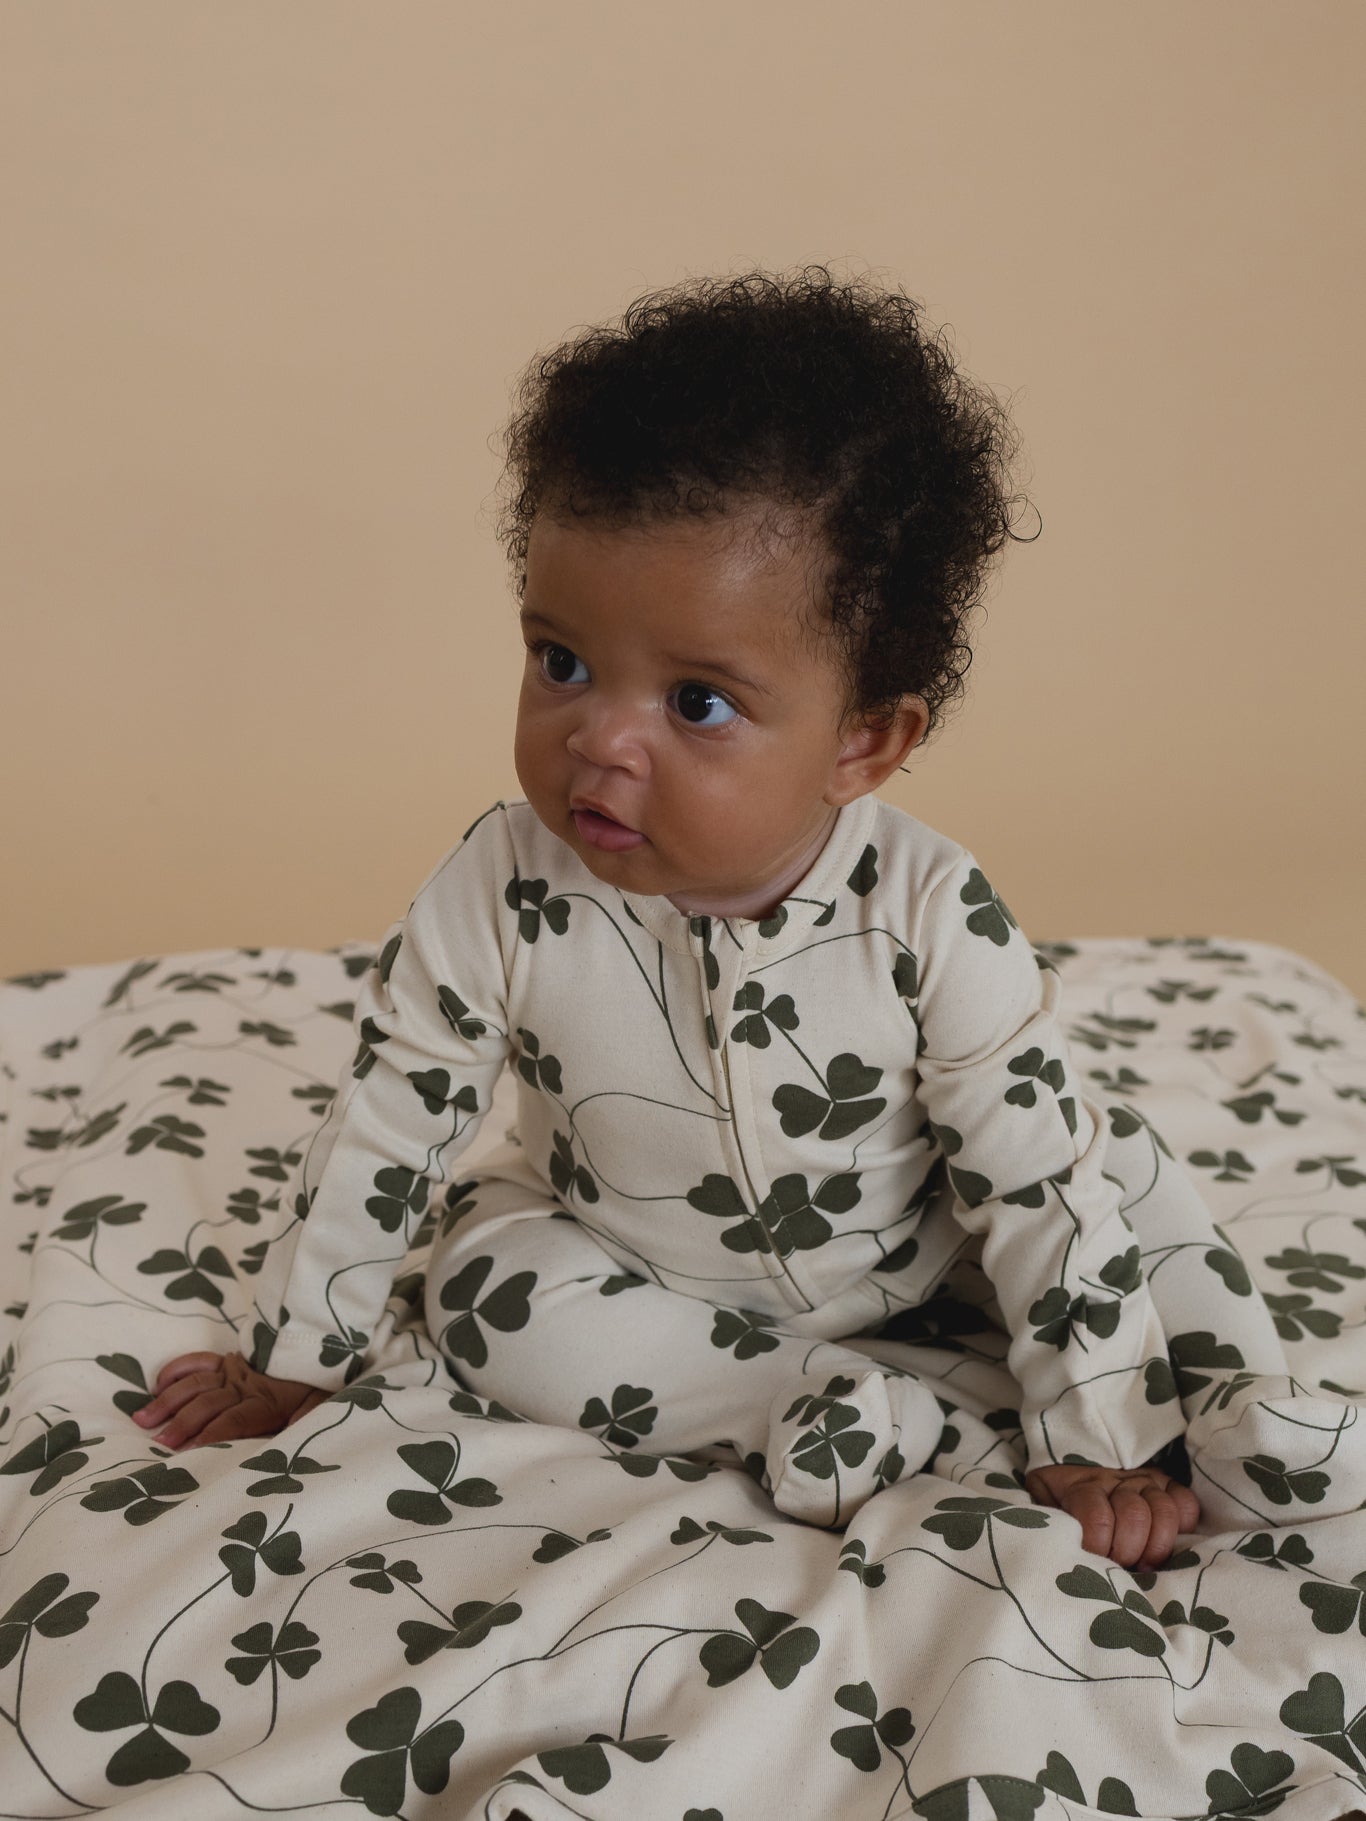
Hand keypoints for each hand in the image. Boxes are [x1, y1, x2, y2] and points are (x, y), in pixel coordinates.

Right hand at [132, 1351, 329, 1449]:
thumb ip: (304, 1429)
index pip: (234, 1420)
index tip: (188, 1452)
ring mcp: (233, 1370)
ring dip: (168, 1401)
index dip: (211, 1435)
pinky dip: (175, 1369)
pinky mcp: (226, 1360)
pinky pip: (197, 1361)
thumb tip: (293, 1451)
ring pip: (195, 1385)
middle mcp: (245, 1384)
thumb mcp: (317, 1412)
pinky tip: (157, 1385)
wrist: (315, 1352)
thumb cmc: (313, 1392)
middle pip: (208, 1404)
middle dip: (182, 1423)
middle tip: (159, 1442)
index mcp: (267, 1401)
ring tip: (143, 1419)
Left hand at [1025, 1463, 1200, 1567]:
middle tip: (1119, 1565)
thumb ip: (1046, 1521)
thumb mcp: (1041, 1502)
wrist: (1073, 1458)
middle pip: (1135, 1516)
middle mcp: (1116, 1480)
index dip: (1098, 1546)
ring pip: (1164, 1511)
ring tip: (1142, 1562)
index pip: (1096, 1517)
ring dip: (1156, 1546)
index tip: (1092, 1561)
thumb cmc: (1057, 1496)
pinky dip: (1182, 1526)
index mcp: (1081, 1487)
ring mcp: (1143, 1480)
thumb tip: (1050, 1551)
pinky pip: (1186, 1503)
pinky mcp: (1164, 1483)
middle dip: (1129, 1551)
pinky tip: (1162, 1539)